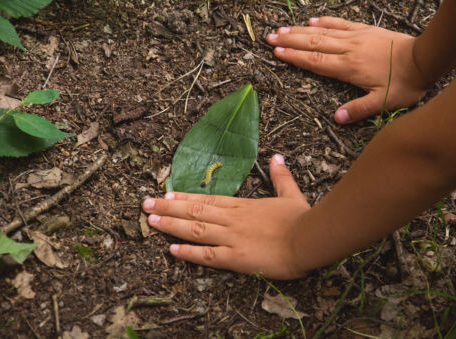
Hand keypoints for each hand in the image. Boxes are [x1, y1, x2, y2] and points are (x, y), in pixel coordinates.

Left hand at [142, 155, 310, 279]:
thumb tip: (277, 156)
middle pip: (194, 211)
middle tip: (145, 204)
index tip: (166, 193)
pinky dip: (188, 253)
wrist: (309, 239)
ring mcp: (231, 237)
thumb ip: (281, 176)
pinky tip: (171, 250)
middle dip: (168, 207)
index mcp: (243, 206)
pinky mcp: (235, 257)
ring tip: (150, 220)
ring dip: (171, 225)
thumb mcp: (291, 193)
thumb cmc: (301, 218)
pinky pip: (207, 255)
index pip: (208, 199)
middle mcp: (231, 219)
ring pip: (195, 229)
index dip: (184, 197)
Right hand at [266, 17, 427, 123]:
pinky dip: (324, 20)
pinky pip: (340, 23)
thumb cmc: (404, 84)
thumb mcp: (383, 103)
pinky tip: (312, 19)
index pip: (315, 61)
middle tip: (270, 38)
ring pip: (323, 32)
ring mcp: (355, 38)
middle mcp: (348, 50)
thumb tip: (335, 118)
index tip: (277, 52)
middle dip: (290, 41)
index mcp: (348, 68)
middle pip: (313, 44)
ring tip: (282, 29)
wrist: (424, 60)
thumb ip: (358, 109)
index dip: (294, 57)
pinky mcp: (364, 31)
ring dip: (300, 30)